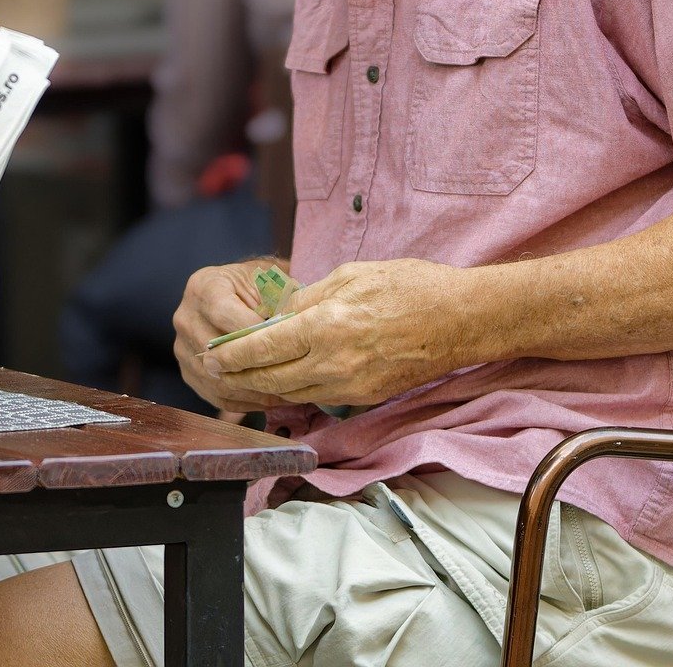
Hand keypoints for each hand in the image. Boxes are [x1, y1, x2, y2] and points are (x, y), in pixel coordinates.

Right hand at [172, 260, 284, 412]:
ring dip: (251, 390)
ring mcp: (183, 346)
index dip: (254, 331)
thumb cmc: (259, 285)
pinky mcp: (188, 370)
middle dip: (254, 366)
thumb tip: (288, 333)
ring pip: (216, 379)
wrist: (238, 293)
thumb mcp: (269, 281)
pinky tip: (268, 399)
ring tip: (283, 393)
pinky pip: (214, 395)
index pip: (225, 314)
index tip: (282, 343)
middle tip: (288, 377)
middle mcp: (186, 316)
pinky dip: (242, 401)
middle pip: (217, 352)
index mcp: (204, 286)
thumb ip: (275, 303)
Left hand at [206, 259, 473, 408]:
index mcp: (326, 325)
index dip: (232, 354)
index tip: (211, 354)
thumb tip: (278, 315)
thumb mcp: (352, 275)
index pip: (263, 347)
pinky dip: (294, 392)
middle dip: (238, 377)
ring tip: (240, 380)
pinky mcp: (365, 396)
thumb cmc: (411, 286)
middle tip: (214, 372)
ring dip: (264, 388)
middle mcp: (333, 362)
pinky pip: (318, 397)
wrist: (461, 319)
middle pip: (270, 380)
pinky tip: (283, 382)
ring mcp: (350, 385)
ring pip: (291, 394)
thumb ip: (309, 298)